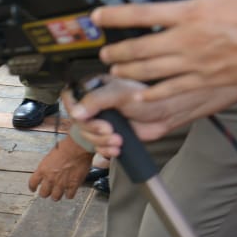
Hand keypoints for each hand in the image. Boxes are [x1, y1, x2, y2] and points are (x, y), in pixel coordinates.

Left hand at [28, 137, 92, 200]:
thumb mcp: (49, 157)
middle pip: (43, 193)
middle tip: (48, 191)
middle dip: (45, 193)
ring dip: (56, 195)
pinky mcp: (73, 185)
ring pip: (55, 197)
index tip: (33, 189)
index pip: (32, 183)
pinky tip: (69, 192)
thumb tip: (48, 170)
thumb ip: (47, 167)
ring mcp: (61, 183)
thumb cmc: (64, 148)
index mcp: (42, 170)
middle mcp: (50, 179)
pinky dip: (69, 195)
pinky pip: (69, 196)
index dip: (32, 187)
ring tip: (58, 193)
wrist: (76, 148)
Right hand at [63, 77, 236, 156]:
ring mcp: (102, 119)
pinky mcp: (110, 134)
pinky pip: (98, 145)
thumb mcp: (119, 94)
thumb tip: (77, 113)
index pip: (70, 97)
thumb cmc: (148, 98)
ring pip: (88, 135)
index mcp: (94, 88)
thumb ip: (96, 100)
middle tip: (108, 130)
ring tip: (117, 140)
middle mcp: (96, 103)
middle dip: (93, 130)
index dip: (73, 109)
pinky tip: (117, 147)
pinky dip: (106, 149)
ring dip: (101, 141)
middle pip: (78, 121)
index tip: (83, 117)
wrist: (167, 114)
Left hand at [94, 0, 236, 103]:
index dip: (114, 16)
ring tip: (114, 70)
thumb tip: (175, 10)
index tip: (97, 16)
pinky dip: (153, 93)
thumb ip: (195, 6)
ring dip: (127, 72)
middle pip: (139, 48)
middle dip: (116, 51)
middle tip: (104, 52)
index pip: (140, 13)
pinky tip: (139, 95)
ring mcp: (199, 65)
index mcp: (192, 12)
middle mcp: (190, 40)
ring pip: (150, 71)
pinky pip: (174, 90)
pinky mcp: (211, 84)